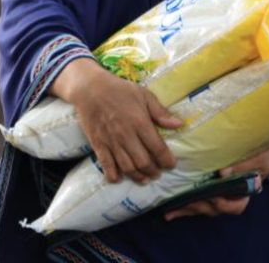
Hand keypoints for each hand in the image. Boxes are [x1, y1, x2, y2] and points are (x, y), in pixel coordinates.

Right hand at [59, 59, 182, 184]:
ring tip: (144, 179)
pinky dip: (114, 175)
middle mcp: (126, 136)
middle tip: (158, 173)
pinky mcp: (98, 144)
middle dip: (153, 171)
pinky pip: (106, 165)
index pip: (157, 148)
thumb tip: (178, 124)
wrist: (90, 89)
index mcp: (140, 123)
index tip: (171, 165)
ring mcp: (111, 142)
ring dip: (138, 177)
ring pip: (127, 167)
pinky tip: (120, 178)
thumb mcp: (143, 94)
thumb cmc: (119, 90)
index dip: (167, 160)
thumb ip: (160, 111)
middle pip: (143, 162)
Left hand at [164, 134, 268, 220]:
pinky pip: (200, 200)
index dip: (224, 204)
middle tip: (180, 206)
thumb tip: (222, 172)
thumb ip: (241, 166)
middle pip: (215, 208)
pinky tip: (172, 209)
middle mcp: (232, 197)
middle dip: (197, 208)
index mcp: (245, 192)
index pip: (236, 206)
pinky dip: (186, 205)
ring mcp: (222, 195)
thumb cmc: (263, 154)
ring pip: (205, 207)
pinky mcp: (212, 189)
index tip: (214, 197)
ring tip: (170, 213)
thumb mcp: (256, 158)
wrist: (266, 150)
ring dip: (188, 210)